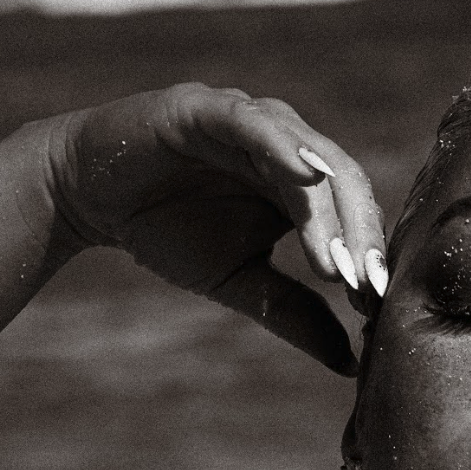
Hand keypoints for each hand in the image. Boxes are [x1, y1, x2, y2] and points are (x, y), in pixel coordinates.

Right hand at [48, 83, 387, 371]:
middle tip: (370, 288)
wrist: (90, 196)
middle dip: (361, 238)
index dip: (369, 259)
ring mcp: (250, 122)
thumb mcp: (241, 283)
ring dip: (329, 209)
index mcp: (301, 187)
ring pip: (308, 157)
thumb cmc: (169, 230)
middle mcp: (285, 148)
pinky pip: (253, 123)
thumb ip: (294, 314)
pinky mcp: (206, 107)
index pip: (353, 218)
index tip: (379, 308)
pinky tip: (308, 173)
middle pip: (344, 186)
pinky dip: (284, 146)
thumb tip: (348, 362)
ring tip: (340, 260)